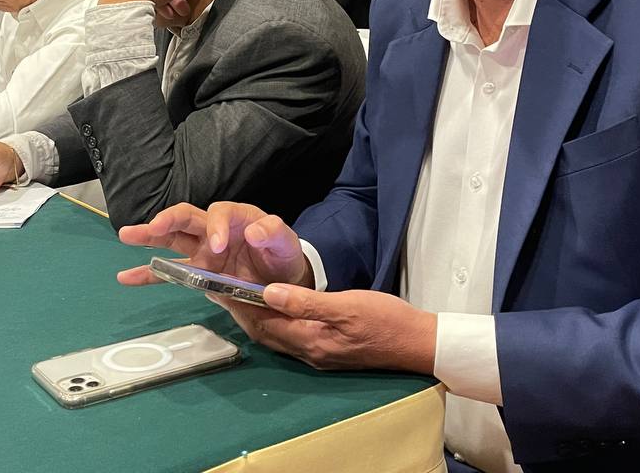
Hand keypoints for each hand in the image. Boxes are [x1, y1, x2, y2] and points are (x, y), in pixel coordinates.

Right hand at [117, 202, 311, 288]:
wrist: (282, 280)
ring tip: (126, 235)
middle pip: (186, 217)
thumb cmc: (282, 255)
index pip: (219, 213)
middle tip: (153, 226)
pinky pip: (169, 272)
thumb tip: (256, 231)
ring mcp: (202, 250)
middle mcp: (214, 229)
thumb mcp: (285, 243)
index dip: (216, 227)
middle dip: (168, 220)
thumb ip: (274, 233)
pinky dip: (148, 274)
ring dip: (149, 236)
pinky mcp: (197, 271)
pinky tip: (127, 276)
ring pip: (171, 238)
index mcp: (237, 217)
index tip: (218, 246)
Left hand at [221, 287, 437, 374]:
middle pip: (265, 333)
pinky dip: (276, 322)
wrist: (419, 343)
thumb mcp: (346, 305)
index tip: (221, 286)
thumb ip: (306, 301)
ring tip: (242, 296)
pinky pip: (291, 337)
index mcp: (310, 340)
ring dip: (258, 318)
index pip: (263, 323)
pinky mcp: (329, 351)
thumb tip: (268, 292)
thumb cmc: (386, 320)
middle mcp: (310, 352)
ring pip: (277, 336)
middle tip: (223, 289)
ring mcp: (319, 354)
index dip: (240, 305)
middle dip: (243, 312)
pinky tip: (277, 308)